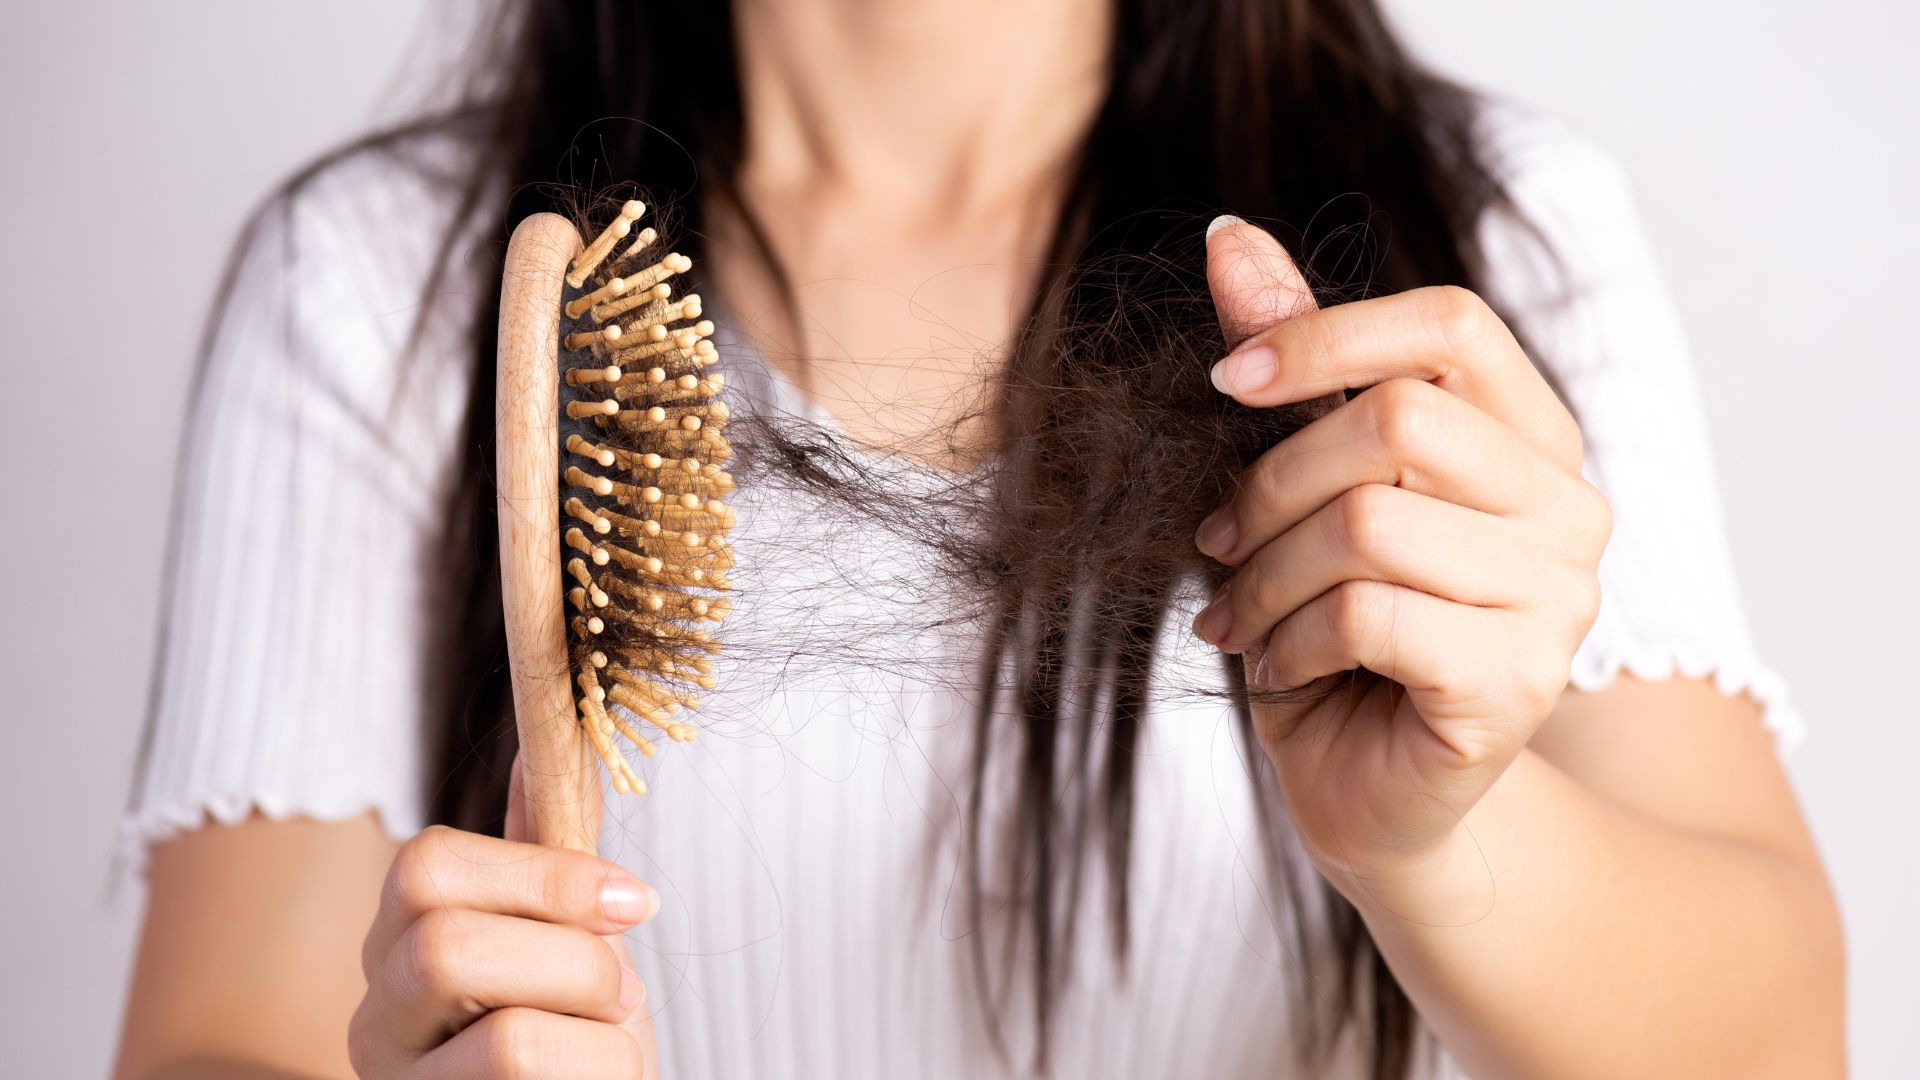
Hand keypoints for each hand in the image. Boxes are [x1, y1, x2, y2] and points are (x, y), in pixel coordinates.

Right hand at [348, 758, 659, 1077]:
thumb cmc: (575, 1030)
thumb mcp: (568, 935)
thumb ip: (550, 853)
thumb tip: (537, 748)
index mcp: (398, 946)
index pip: (425, 867)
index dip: (542, 874)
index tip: (631, 901)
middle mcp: (377, 1021)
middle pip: (447, 947)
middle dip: (572, 960)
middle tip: (620, 990)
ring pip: (507, 1036)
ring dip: (594, 1032)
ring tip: (604, 1039)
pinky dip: (599, 1072)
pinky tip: (585, 1079)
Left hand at [1192, 218, 1610, 891]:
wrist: (1373, 792)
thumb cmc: (1340, 632)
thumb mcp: (1303, 486)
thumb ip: (1292, 362)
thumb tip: (1227, 237)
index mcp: (1527, 435)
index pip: (1448, 322)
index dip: (1324, 334)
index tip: (1224, 382)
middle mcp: (1568, 505)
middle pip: (1398, 420)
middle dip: (1269, 483)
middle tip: (1216, 543)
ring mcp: (1559, 598)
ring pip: (1368, 523)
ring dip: (1266, 576)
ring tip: (1240, 619)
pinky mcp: (1521, 681)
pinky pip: (1368, 615)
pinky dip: (1290, 641)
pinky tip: (1279, 668)